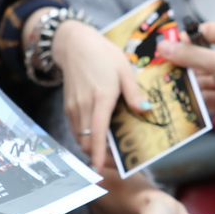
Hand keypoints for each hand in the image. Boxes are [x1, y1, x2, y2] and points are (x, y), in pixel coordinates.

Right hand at [50, 19, 146, 172]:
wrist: (74, 44)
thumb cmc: (102, 54)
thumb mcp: (124, 69)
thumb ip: (134, 92)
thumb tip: (146, 110)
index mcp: (100, 97)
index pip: (98, 133)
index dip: (99, 154)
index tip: (101, 170)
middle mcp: (84, 106)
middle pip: (87, 142)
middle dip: (100, 157)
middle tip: (117, 162)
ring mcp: (73, 107)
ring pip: (80, 138)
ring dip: (93, 148)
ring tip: (110, 152)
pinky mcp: (69, 106)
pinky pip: (76, 129)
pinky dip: (87, 138)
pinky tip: (100, 136)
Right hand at [157, 23, 214, 160]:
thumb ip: (191, 55)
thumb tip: (164, 47)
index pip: (209, 31)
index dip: (190, 36)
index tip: (170, 43)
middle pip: (200, 55)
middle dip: (183, 61)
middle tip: (162, 63)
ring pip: (199, 76)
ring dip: (186, 80)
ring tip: (166, 82)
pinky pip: (202, 93)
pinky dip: (191, 95)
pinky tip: (178, 96)